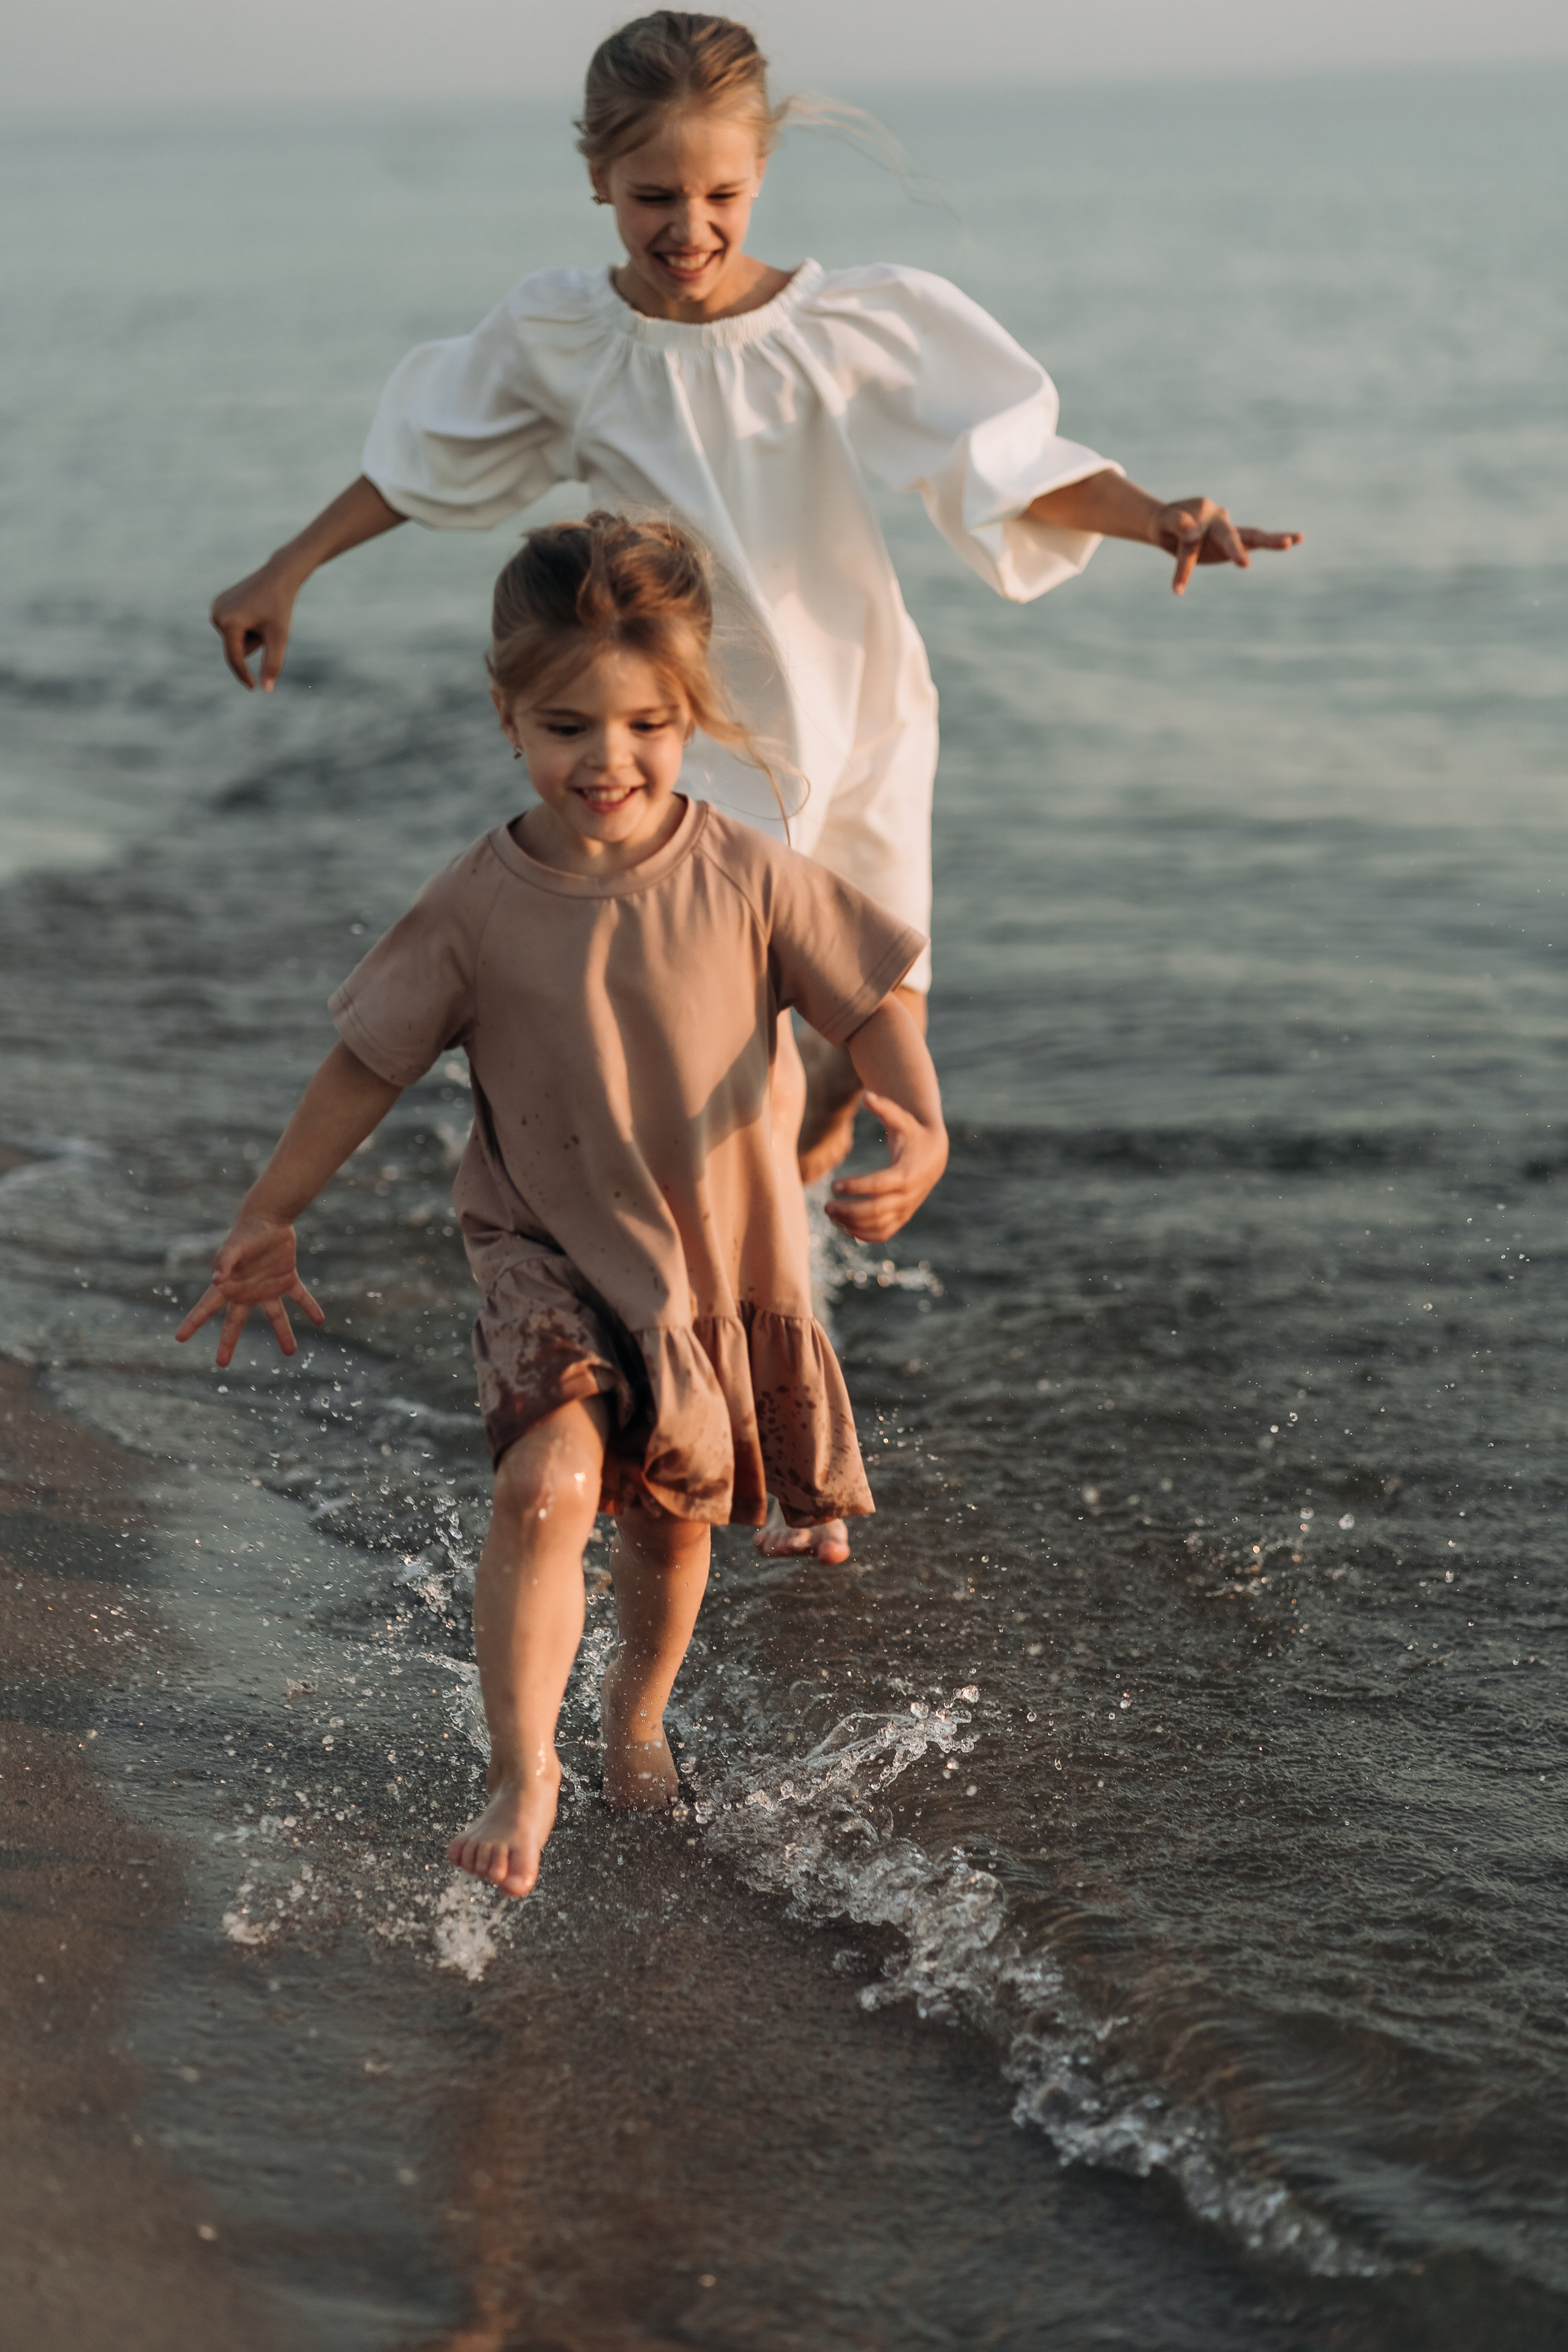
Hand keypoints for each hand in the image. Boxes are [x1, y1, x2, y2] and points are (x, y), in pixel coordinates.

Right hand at [176, 1213, 324, 1366]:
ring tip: (291, 1352)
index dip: (193, 1322)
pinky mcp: (287, 1278)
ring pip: (275, 1316)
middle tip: (221, 1364)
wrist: (269, 1218)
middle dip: (227, 1342)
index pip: (206, 1308)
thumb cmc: (246, 1232)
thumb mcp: (233, 1248)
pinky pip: (299, 1297)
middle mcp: (247, 1291)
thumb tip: (216, 1280)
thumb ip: (224, 1262)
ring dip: (283, 1334)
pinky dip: (309, 1307)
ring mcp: (267, 1287)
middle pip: (235, 1322)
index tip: (179, 1338)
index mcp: (229, 1286)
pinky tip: (319, 1320)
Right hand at [210, 558, 301, 690]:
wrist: (277, 577)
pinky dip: (243, 626)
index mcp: (229, 623)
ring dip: (249, 635)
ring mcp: (215, 608)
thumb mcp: (279, 638)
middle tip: (266, 624)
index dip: (244, 674)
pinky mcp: (217, 604)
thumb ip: (273, 664)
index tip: (253, 687)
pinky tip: (252, 610)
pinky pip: (231, 628)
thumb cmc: (280, 607)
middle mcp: (217, 615)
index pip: (235, 658)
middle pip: (236, 648)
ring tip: (259, 616)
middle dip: (253, 644)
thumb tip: (265, 689)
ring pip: (233, 639)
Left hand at [825, 1091, 947, 1244]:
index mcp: (906, 1173)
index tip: (834, 1186)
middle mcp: (907, 1196)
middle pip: (876, 1211)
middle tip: (826, 1207)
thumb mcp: (901, 1119)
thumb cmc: (913, 1134)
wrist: (935, 1156)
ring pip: (878, 1225)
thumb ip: (885, 1108)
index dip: (856, 1187)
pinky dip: (865, 1235)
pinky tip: (846, 1229)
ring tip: (831, 1215)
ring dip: (852, 1224)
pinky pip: (885, 1233)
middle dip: (849, 1211)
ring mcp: (906, 1209)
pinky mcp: (903, 1217)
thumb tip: (867, 1095)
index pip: (879, 1185)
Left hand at [1154, 497, 1301, 595]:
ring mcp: (1230, 530)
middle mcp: (1220, 519)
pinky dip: (1274, 542)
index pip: (1191, 542)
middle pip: (1230, 535)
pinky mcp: (1236, 541)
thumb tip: (1195, 534)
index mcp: (1201, 513)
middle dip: (1236, 550)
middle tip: (1243, 564)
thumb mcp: (1163, 521)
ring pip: (1251, 535)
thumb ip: (1178, 524)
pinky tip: (1297, 539)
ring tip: (1292, 541)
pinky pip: (1256, 542)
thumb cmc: (1166, 522)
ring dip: (1270, 541)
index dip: (1183, 567)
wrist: (1172, 521)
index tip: (1177, 589)